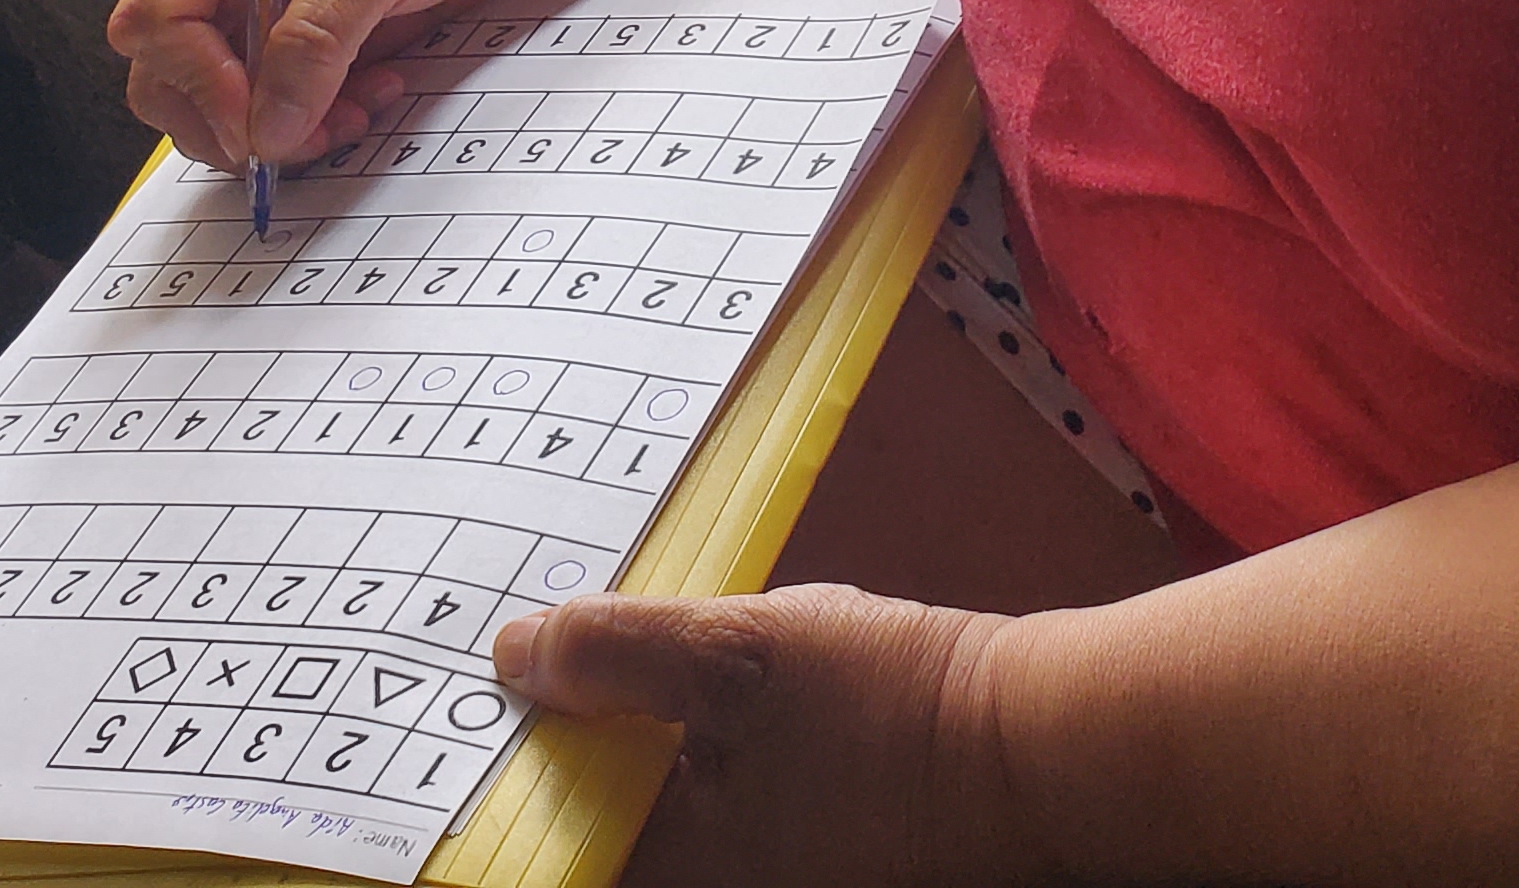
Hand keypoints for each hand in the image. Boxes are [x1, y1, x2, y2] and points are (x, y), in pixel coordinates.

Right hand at [105, 0, 536, 168]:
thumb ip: (314, 42)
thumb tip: (268, 129)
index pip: (156, 15)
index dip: (194, 78)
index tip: (254, 121)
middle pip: (167, 71)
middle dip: (226, 119)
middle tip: (295, 140)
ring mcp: (256, 7)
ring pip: (219, 101)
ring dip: (277, 130)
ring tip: (349, 116)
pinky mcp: (296, 41)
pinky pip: (277, 105)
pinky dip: (315, 122)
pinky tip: (367, 98)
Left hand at [496, 584, 1018, 887]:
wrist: (1030, 748)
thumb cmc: (889, 710)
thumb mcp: (734, 653)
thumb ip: (615, 654)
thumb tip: (514, 654)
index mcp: (670, 878)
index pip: (542, 852)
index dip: (505, 783)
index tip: (488, 712)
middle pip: (591, 834)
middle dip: (568, 751)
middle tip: (554, 669)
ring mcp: (758, 878)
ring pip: (648, 818)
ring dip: (624, 747)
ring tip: (628, 669)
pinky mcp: (794, 858)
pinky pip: (703, 813)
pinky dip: (684, 757)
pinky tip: (706, 693)